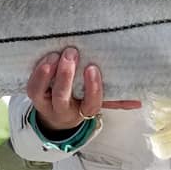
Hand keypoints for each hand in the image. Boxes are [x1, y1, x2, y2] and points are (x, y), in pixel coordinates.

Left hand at [26, 47, 140, 131]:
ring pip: (41, 93)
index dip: (92, 88)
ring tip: (55, 54)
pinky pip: (31, 87)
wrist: (56, 116)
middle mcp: (64, 110)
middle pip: (63, 97)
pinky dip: (36, 73)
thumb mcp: (98, 101)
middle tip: (72, 53)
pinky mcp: (34, 95)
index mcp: (84, 110)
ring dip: (46, 74)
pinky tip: (44, 58)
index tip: (93, 68)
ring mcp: (46, 104)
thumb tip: (139, 101)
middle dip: (66, 76)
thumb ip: (116, 99)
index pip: (91, 104)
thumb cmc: (82, 100)